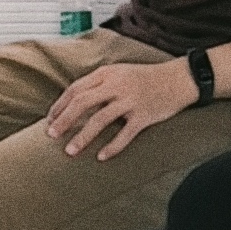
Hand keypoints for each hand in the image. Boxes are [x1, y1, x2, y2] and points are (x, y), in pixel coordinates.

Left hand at [44, 59, 199, 159]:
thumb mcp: (118, 73)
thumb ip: (97, 84)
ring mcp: (131, 100)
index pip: (75, 90)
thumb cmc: (145, 77)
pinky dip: (113, 146)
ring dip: (83, 137)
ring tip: (70, 151)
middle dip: (63, 120)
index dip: (59, 106)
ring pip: (100, 119)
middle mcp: (116, 86)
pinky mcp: (145, 115)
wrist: (180, 79)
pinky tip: (101, 157)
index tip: (49, 120)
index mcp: (106, 74)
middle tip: (51, 135)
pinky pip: (126, 134)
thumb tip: (70, 103)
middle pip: (82, 103)